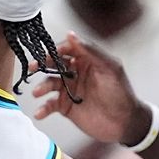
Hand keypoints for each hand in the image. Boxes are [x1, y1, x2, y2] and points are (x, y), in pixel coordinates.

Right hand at [32, 32, 152, 145]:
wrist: (124, 123)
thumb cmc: (121, 94)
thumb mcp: (109, 68)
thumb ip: (91, 51)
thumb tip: (71, 35)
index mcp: (87, 61)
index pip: (68, 49)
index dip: (57, 49)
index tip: (49, 53)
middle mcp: (76, 73)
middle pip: (54, 65)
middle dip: (42, 65)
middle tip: (34, 66)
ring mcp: (69, 90)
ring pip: (49, 84)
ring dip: (41, 87)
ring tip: (38, 93)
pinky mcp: (65, 106)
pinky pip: (50, 105)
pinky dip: (43, 108)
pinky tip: (40, 113)